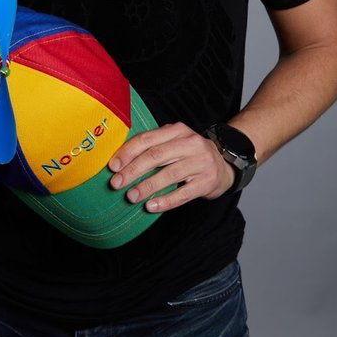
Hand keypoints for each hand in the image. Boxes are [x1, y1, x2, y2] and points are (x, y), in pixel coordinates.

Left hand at [108, 122, 235, 212]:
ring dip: (147, 187)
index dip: (128, 153)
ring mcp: (201, 162)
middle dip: (133, 170)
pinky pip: (183, 193)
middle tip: (116, 184)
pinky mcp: (207, 181)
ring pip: (169, 175)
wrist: (224, 164)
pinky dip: (166, 201)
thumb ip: (152, 147)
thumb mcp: (174, 142)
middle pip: (156, 156)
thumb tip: (120, 162)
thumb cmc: (189, 154)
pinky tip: (151, 206)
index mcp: (177, 130)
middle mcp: (190, 143)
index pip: (148, 139)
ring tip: (131, 196)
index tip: (112, 166)